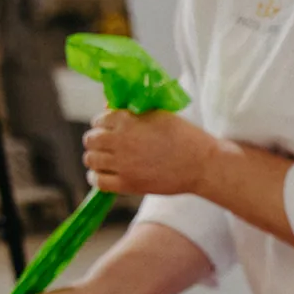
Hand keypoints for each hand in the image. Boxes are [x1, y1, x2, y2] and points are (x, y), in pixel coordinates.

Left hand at [83, 109, 215, 195]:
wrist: (202, 165)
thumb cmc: (185, 137)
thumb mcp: (158, 114)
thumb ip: (134, 112)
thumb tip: (111, 109)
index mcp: (126, 120)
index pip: (100, 120)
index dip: (104, 124)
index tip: (111, 130)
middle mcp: (120, 141)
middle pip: (91, 140)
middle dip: (96, 141)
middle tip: (105, 146)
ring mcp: (123, 164)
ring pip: (91, 160)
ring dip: (95, 159)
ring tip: (104, 161)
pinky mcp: (129, 184)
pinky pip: (99, 182)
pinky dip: (96, 178)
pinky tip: (102, 176)